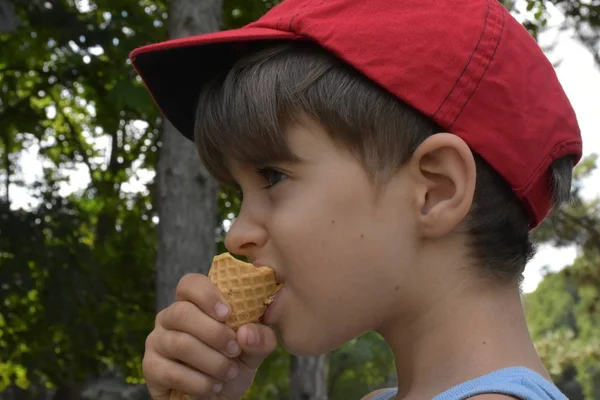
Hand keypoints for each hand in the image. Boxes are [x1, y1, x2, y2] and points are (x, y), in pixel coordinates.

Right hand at [142, 273, 277, 399]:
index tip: (228, 314)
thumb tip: (246, 333)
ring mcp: (157, 341)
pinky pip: (171, 372)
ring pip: (180, 344)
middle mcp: (170, 317)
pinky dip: (199, 382)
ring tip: (229, 373)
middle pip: (183, 312)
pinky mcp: (150, 367)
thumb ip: (259, 338)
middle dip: (214, 333)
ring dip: (211, 362)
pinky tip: (213, 387)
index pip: (190, 284)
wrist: (217, 398)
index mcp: (194, 304)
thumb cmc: (233, 364)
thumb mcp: (254, 350)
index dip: (207, 295)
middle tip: (234, 350)